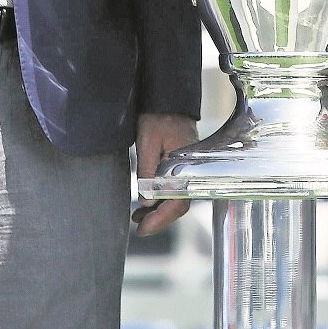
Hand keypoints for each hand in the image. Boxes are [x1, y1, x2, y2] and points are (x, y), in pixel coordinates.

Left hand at [133, 112, 197, 235]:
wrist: (167, 99)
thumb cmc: (157, 117)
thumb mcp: (147, 142)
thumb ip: (148, 171)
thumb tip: (146, 202)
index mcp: (185, 166)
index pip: (178, 201)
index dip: (161, 218)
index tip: (143, 229)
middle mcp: (190, 171)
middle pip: (179, 204)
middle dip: (159, 220)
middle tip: (139, 229)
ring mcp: (186, 169)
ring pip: (176, 198)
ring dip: (158, 212)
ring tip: (138, 220)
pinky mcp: (180, 167)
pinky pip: (174, 189)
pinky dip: (160, 200)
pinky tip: (145, 205)